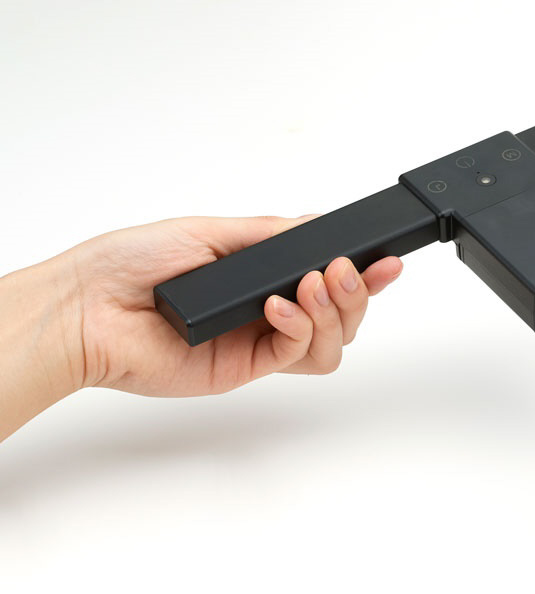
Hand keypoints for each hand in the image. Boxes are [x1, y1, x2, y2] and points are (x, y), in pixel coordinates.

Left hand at [0, 215, 401, 439]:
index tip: (387, 259)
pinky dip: (300, 328)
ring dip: (335, 312)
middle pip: (342, 315)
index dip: (364, 274)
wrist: (88, 307)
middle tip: (345, 270)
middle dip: (356, 291)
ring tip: (313, 285)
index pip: (329, 279)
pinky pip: (297, 355)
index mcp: (262, 276)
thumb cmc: (131, 263)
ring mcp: (259, 342)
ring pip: (331, 343)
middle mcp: (268, 311)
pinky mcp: (246, 369)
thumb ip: (270, 234)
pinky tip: (278, 306)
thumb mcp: (211, 231)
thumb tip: (316, 225)